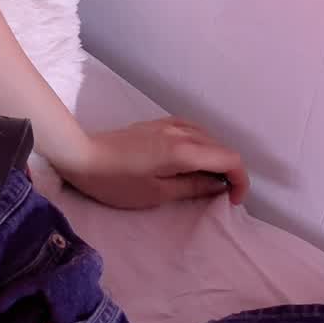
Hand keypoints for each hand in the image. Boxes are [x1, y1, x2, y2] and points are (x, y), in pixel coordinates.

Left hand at [54, 117, 248, 211]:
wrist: (83, 156)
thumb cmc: (117, 182)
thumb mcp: (157, 193)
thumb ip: (192, 187)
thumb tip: (219, 185)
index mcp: (184, 150)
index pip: (230, 159)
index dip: (240, 180)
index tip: (233, 200)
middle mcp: (181, 131)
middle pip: (222, 147)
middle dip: (229, 171)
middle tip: (220, 194)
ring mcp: (169, 123)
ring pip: (208, 137)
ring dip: (215, 157)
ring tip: (205, 180)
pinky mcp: (157, 123)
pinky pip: (192, 130)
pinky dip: (201, 145)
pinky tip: (191, 159)